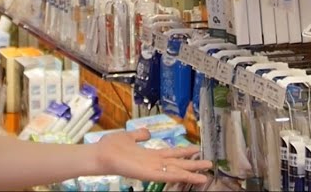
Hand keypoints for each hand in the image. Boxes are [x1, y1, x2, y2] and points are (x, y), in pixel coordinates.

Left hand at [91, 129, 211, 185]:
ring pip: (176, 171)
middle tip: (209, 164)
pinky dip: (178, 176)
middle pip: (178, 163)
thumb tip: (147, 133)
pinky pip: (166, 176)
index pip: (172, 153)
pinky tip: (189, 177)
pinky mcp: (148, 174)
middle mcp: (154, 163)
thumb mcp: (129, 137)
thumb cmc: (111, 147)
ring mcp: (152, 169)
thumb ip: (139, 135)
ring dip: (190, 173)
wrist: (100, 155)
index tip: (197, 149)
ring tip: (205, 175)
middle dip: (193, 164)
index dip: (185, 152)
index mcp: (151, 154)